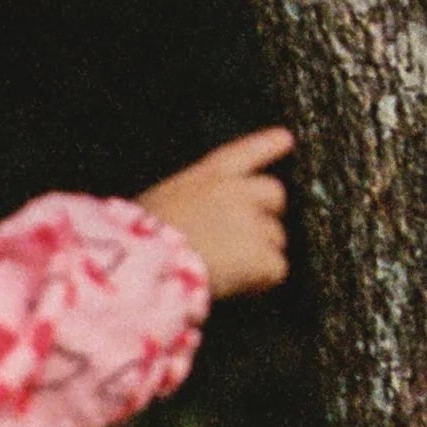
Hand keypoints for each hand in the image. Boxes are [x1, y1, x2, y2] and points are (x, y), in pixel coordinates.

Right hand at [142, 129, 293, 300]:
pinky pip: (276, 270)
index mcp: (207, 175)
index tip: (285, 139)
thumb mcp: (159, 202)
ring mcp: (253, 222)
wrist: (146, 263)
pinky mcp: (263, 256)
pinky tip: (238, 287)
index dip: (267, 145)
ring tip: (229, 271)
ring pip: (276, 238)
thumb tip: (196, 217)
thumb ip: (189, 201)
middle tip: (244, 240)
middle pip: (275, 194)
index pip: (244, 151)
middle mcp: (237, 192)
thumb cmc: (140, 238)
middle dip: (267, 215)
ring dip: (261, 254)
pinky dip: (261, 282)